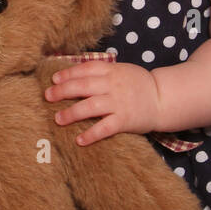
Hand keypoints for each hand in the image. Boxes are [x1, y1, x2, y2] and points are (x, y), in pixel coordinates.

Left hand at [44, 61, 160, 144]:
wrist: (163, 99)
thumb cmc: (139, 85)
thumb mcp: (122, 71)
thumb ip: (102, 71)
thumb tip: (74, 72)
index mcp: (112, 71)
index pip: (86, 69)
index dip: (68, 73)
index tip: (54, 79)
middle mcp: (114, 86)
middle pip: (83, 86)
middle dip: (63, 91)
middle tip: (48, 96)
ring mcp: (119, 103)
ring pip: (90, 107)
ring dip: (71, 113)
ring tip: (58, 118)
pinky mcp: (125, 120)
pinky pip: (105, 128)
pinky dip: (91, 134)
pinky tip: (79, 140)